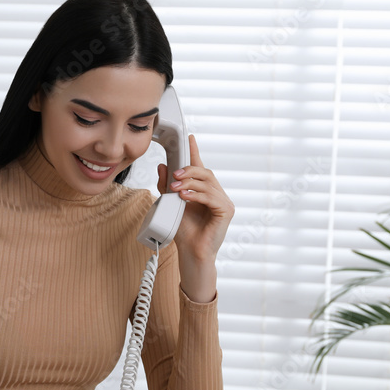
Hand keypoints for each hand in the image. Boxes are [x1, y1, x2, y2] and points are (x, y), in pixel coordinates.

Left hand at [157, 134, 234, 299]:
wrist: (191, 252)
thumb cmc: (183, 231)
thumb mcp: (170, 204)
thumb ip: (166, 186)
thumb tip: (162, 166)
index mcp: (203, 191)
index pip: (200, 167)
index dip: (195, 151)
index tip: (189, 137)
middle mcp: (216, 194)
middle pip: (205, 173)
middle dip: (188, 170)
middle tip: (173, 175)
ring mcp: (224, 202)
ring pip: (208, 183)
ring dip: (189, 182)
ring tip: (175, 188)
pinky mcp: (226, 211)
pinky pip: (212, 197)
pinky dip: (196, 195)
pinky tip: (185, 196)